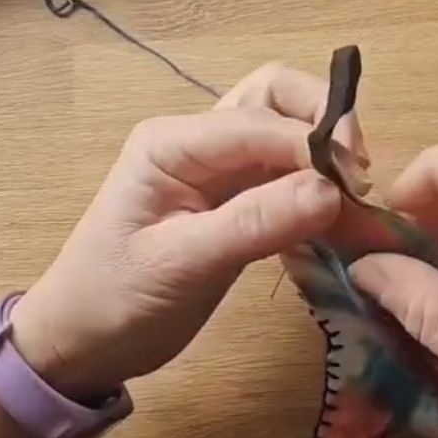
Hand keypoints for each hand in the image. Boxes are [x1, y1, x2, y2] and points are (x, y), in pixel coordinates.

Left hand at [11, 65, 364, 399]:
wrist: (81, 342)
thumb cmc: (114, 300)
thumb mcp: (180, 264)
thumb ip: (254, 223)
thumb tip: (331, 192)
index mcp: (173, 142)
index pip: (259, 119)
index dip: (314, 144)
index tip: (356, 187)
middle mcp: (199, 141)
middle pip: (277, 96)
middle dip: (325, 124)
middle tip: (356, 178)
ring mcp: (219, 169)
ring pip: (286, 130)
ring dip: (326, 152)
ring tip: (354, 200)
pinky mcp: (236, 200)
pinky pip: (287, 175)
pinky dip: (318, 188)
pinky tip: (337, 220)